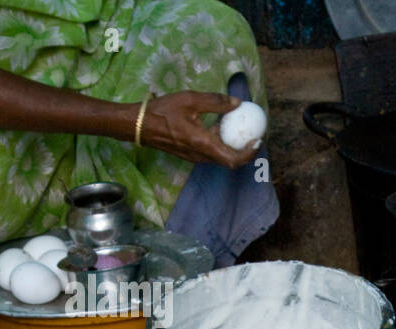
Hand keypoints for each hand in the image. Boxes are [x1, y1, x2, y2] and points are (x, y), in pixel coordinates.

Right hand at [138, 91, 259, 168]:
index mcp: (203, 145)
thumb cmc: (162, 111)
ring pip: (221, 156)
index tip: (258, 140)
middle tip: (254, 135)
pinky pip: (211, 152)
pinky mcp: (190, 154)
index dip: (249, 153)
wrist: (137, 124)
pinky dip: (220, 142)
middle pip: (231, 161)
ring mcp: (195, 157)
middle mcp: (201, 156)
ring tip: (239, 128)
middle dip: (245, 150)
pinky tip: (218, 126)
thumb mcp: (190, 100)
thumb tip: (237, 103)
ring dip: (232, 146)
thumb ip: (215, 102)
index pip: (234, 160)